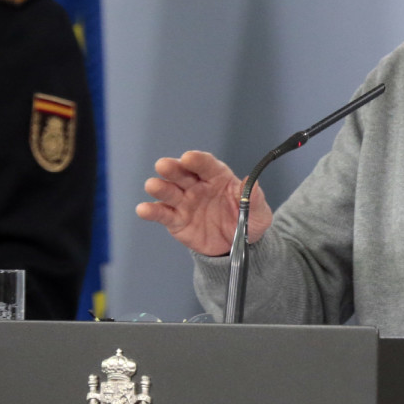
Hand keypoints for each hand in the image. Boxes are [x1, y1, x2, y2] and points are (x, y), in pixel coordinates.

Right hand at [137, 150, 272, 256]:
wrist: (237, 246)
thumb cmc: (249, 221)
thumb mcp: (259, 213)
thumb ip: (255, 198)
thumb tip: (251, 181)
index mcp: (218, 177)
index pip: (206, 164)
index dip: (197, 160)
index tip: (189, 158)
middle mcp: (198, 185)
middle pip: (182, 173)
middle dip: (173, 168)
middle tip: (164, 165)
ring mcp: (185, 202)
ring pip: (169, 191)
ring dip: (160, 187)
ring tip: (152, 185)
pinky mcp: (176, 220)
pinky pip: (163, 214)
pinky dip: (152, 211)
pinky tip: (143, 209)